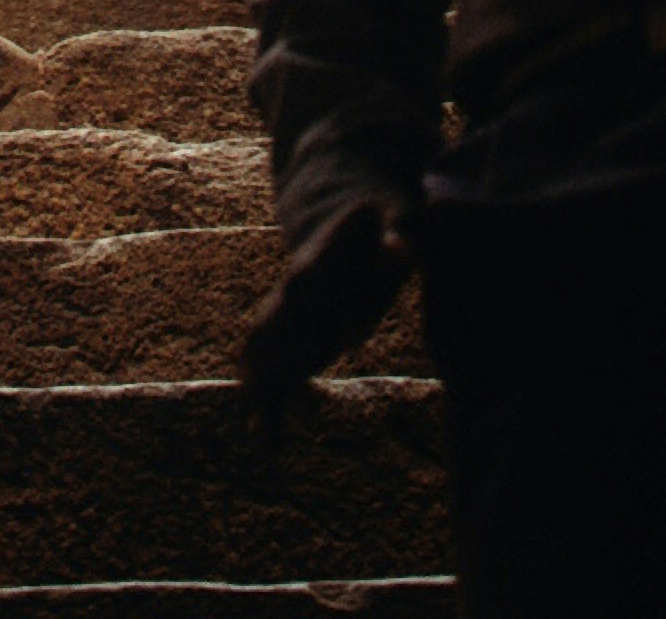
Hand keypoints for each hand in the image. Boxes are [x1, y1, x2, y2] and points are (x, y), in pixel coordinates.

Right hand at [242, 196, 415, 426]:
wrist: (347, 222)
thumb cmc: (378, 226)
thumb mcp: (392, 220)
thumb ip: (397, 234)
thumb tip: (403, 248)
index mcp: (319, 258)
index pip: (311, 282)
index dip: (323, 310)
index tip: (346, 341)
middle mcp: (295, 288)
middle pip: (276, 320)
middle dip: (278, 355)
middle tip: (275, 393)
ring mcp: (288, 313)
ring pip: (263, 348)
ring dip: (261, 382)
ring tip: (263, 430)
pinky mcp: (292, 334)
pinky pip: (269, 369)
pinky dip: (267, 403)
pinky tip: (271, 446)